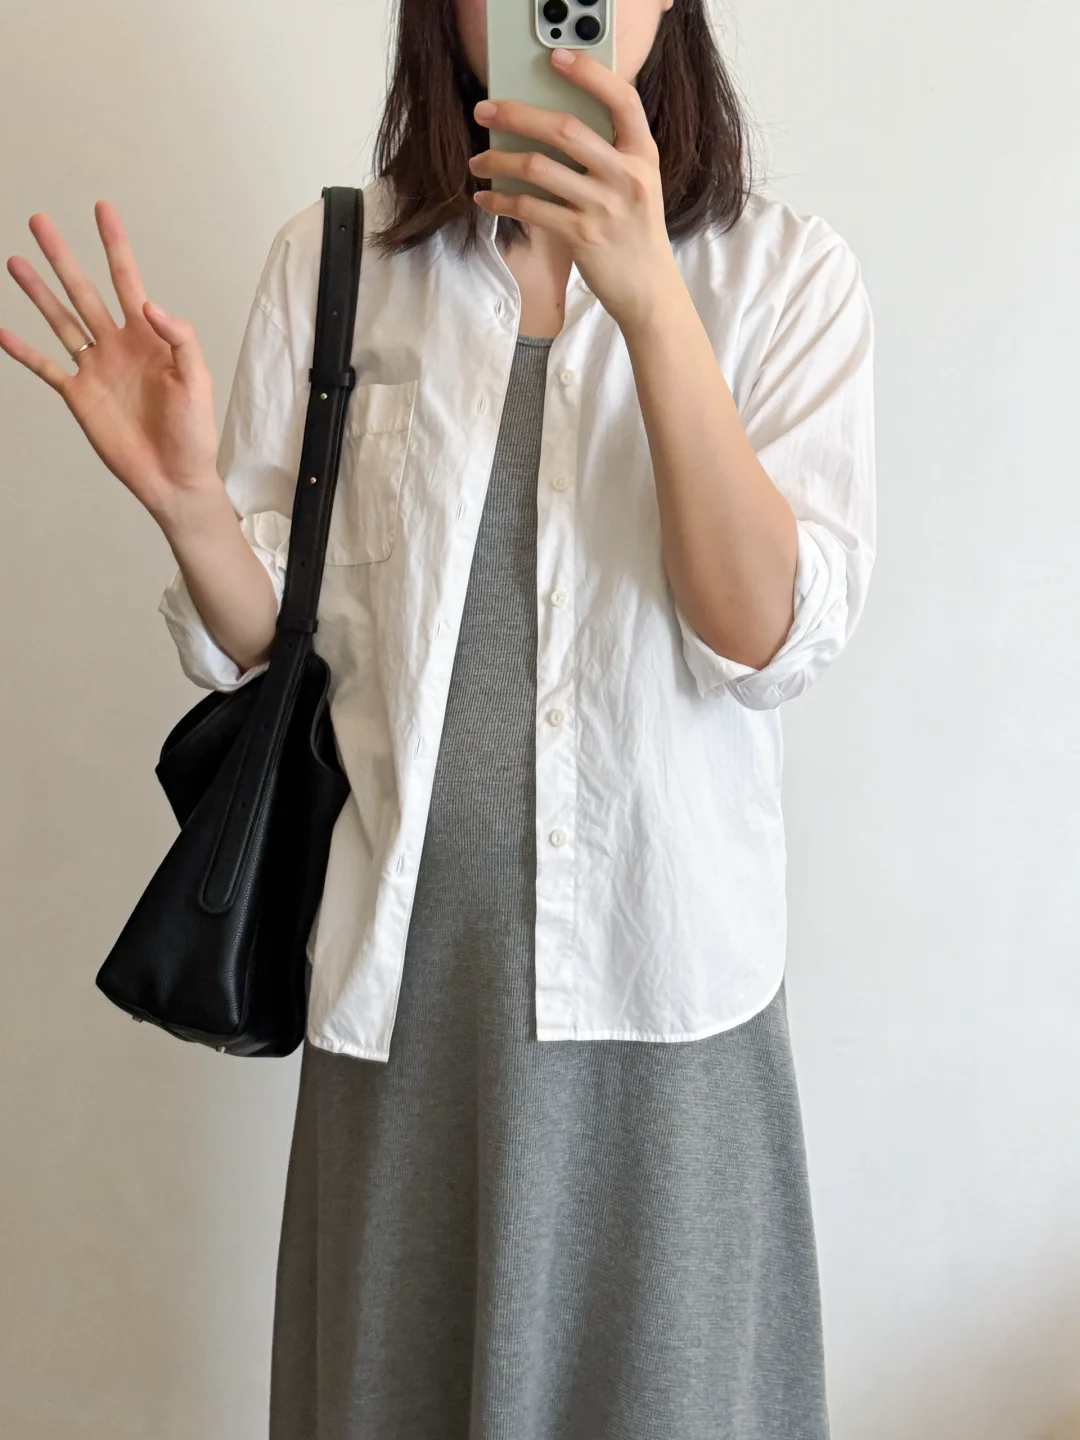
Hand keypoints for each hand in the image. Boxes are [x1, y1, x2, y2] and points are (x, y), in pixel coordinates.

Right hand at [1, 201, 220, 523]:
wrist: (174, 476)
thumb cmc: (193, 432)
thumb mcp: (197, 380)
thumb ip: (179, 339)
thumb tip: (148, 306)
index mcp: (148, 337)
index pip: (127, 280)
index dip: (114, 245)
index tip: (102, 209)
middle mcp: (117, 345)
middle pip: (83, 290)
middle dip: (62, 256)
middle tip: (39, 221)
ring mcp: (95, 368)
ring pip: (59, 319)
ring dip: (38, 291)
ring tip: (16, 261)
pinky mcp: (78, 395)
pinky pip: (45, 366)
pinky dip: (22, 349)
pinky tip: (1, 330)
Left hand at [468, 46, 681, 330]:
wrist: (649, 289)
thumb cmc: (635, 232)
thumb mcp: (638, 184)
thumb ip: (609, 154)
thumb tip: (553, 127)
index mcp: (643, 154)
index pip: (622, 100)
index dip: (589, 74)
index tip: (556, 58)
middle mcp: (626, 176)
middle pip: (564, 129)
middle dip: (517, 115)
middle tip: (485, 110)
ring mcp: (604, 206)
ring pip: (539, 168)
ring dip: (499, 161)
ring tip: (479, 161)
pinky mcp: (582, 236)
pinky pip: (531, 209)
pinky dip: (501, 201)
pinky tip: (486, 199)